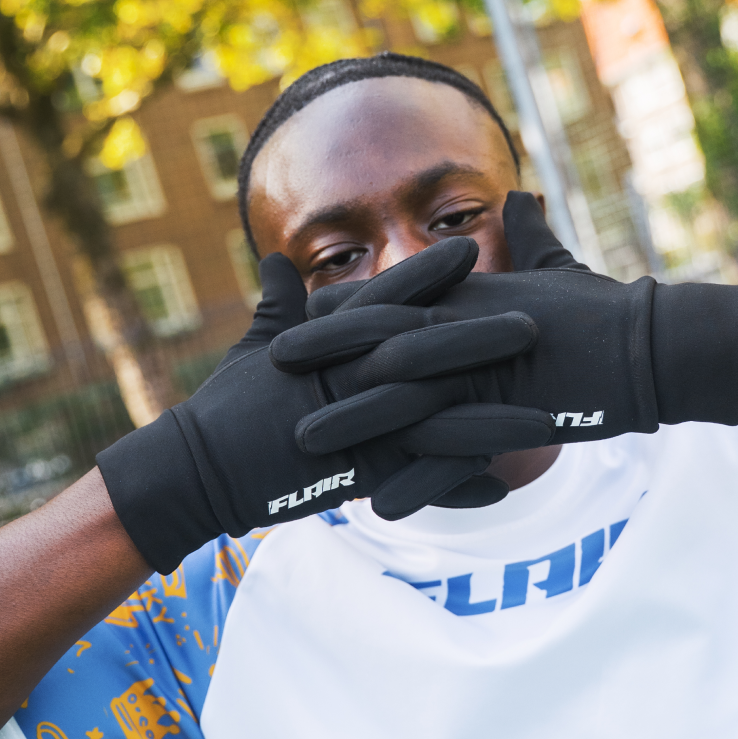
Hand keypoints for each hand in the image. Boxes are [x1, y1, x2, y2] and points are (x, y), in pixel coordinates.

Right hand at [96, 237, 553, 572]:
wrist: (194, 470)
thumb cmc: (227, 407)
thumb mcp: (256, 347)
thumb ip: (279, 304)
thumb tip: (279, 260)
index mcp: (324, 342)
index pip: (383, 298)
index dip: (428, 275)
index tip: (472, 250)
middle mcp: (343, 379)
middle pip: (422, 352)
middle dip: (480, 338)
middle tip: (535, 324)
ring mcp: (350, 428)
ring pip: (432, 419)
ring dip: (488, 419)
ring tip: (543, 419)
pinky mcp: (350, 477)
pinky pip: (414, 483)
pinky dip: (455, 487)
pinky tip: (501, 488)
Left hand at [272, 192, 737, 454]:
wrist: (655, 349)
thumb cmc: (604, 309)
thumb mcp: (557, 267)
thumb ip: (529, 234)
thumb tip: (519, 198)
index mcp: (472, 293)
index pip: (395, 297)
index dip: (343, 309)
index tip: (299, 314)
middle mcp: (469, 327)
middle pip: (383, 340)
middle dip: (325, 356)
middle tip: (272, 369)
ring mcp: (487, 375)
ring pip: (406, 400)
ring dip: (354, 423)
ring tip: (308, 445)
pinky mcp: (510, 419)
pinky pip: (454, 458)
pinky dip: (418, 483)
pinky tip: (379, 507)